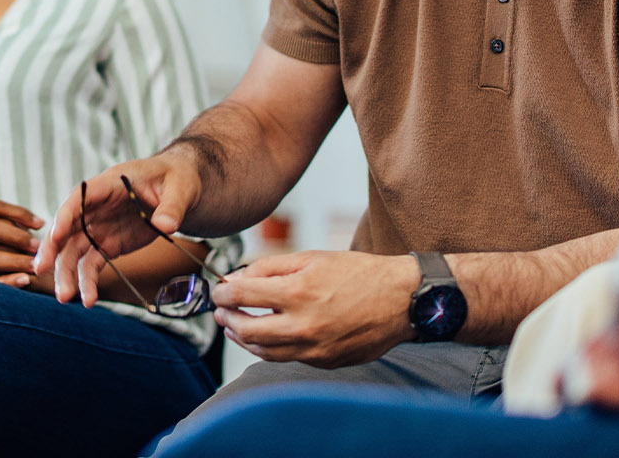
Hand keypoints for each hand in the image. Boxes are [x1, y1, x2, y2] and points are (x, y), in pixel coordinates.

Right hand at [34, 154, 201, 305]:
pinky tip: (88, 299)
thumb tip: (166, 225)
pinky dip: (88, 282)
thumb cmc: (177, 179)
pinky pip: (92, 264)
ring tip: (66, 297)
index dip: (65, 216)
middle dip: (54, 249)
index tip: (53, 236)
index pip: (79, 197)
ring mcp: (100, 227)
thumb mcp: (180, 188)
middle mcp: (97, 206)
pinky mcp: (108, 245)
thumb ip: (171, 206)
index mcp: (110, 184)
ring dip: (67, 273)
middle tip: (42, 270)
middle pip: (68, 227)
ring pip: (74, 250)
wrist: (181, 191)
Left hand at [211, 250, 419, 368]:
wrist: (400, 300)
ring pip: (263, 351)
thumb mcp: (312, 257)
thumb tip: (237, 278)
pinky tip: (264, 336)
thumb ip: (270, 267)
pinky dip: (268, 348)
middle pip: (246, 330)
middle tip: (220, 310)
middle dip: (226, 319)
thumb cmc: (357, 273)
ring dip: (242, 337)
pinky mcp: (324, 362)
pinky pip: (286, 358)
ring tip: (235, 325)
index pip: (242, 296)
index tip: (218, 290)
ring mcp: (314, 348)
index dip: (222, 293)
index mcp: (298, 292)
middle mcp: (303, 324)